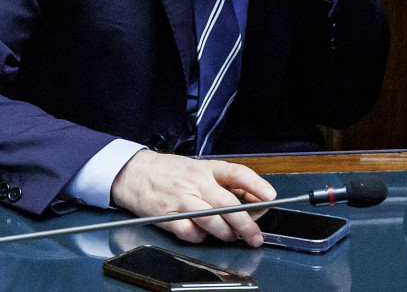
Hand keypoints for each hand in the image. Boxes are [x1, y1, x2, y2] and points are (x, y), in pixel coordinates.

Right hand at [110, 150, 276, 243]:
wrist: (135, 173)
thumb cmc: (172, 172)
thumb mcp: (201, 170)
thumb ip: (225, 184)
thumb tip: (253, 201)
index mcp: (207, 169)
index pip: (237, 174)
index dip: (256, 185)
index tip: (270, 197)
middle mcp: (196, 182)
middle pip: (226, 203)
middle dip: (245, 223)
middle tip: (255, 236)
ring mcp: (181, 199)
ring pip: (210, 219)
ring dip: (224, 232)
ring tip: (230, 237)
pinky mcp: (166, 215)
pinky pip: (189, 232)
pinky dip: (198, 237)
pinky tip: (200, 234)